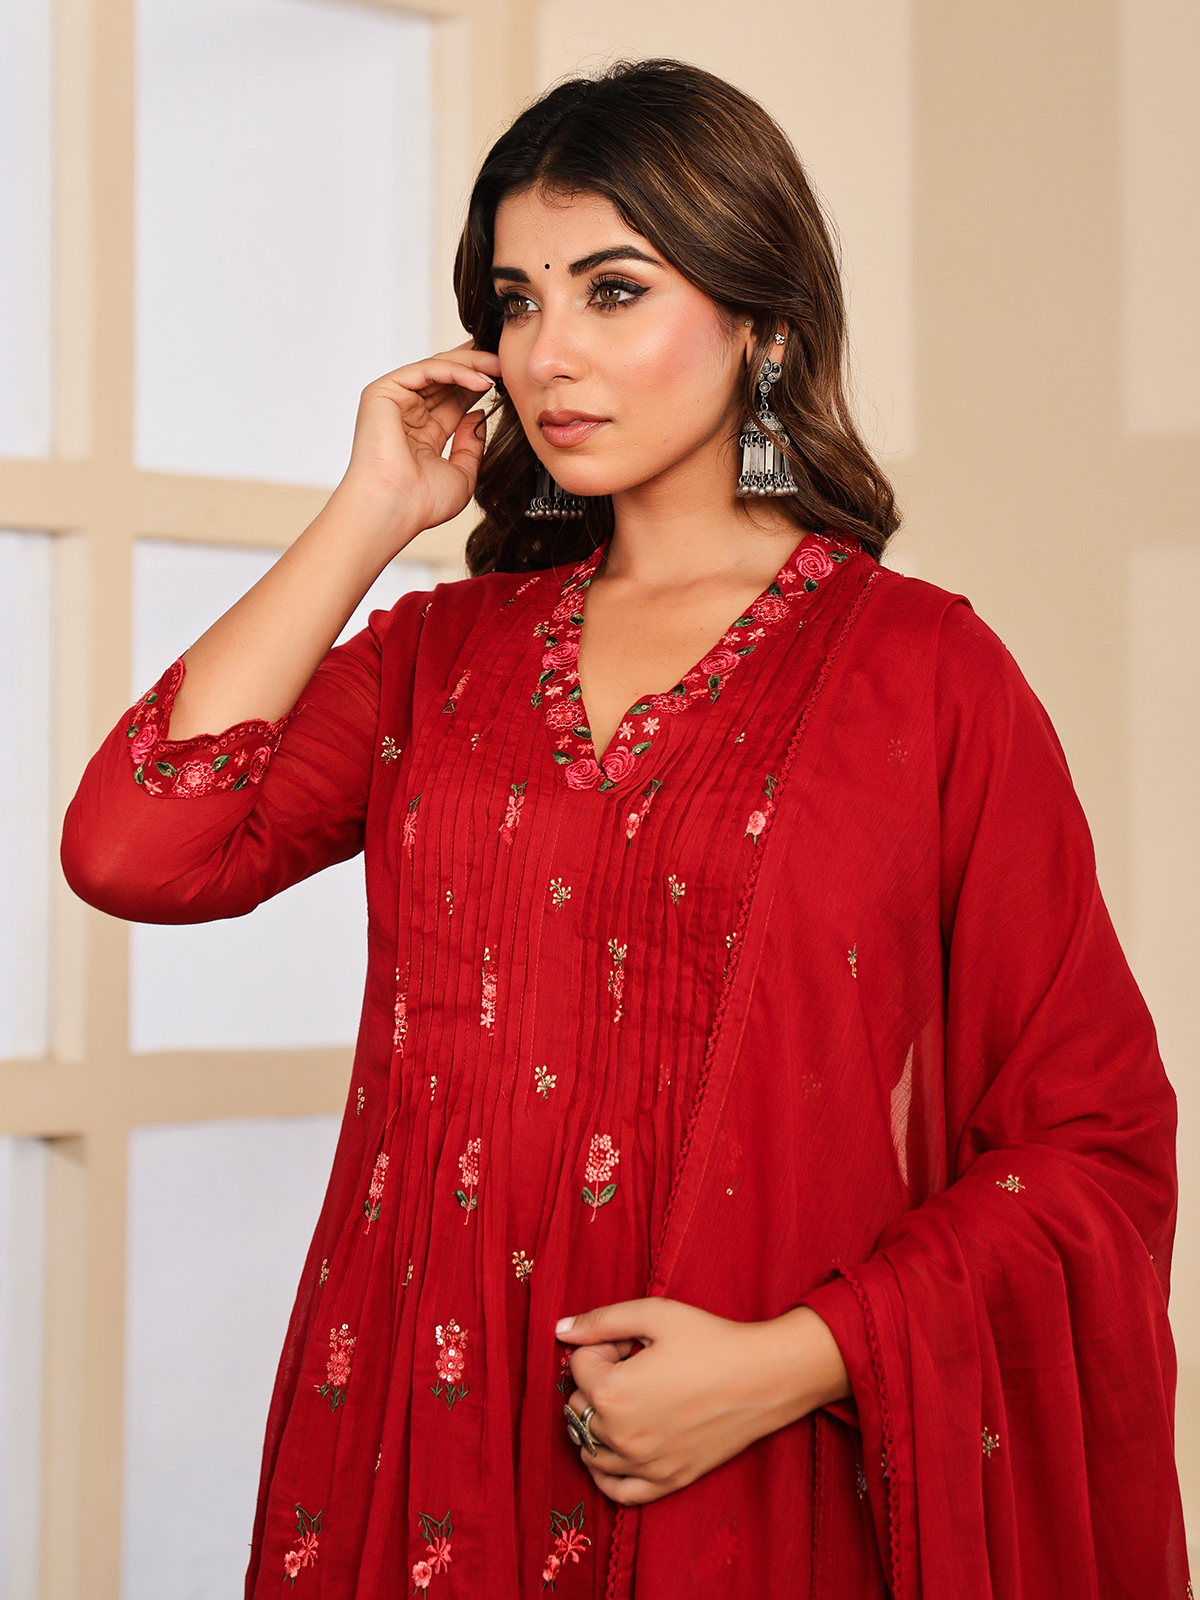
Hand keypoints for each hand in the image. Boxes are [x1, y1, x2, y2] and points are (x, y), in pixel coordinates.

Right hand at [334, 340, 501, 555]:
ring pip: (437, 369)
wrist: (395, 509)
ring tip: (499, 367)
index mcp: (423, 435)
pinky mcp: (383, 392)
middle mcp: (408, 415)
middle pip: (446, 379)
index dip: (480, 387)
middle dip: (477, 367)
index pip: (455, 400)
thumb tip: (478, 415)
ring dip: (471, 365)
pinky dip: (455, 371)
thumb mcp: (463, 474)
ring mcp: (395, 401)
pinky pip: (426, 370)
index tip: (508, 380)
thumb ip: (472, 444)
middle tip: (506, 361)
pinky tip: (481, 381)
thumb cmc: (421, 502)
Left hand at [556, 1298, 849, 1505]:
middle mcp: (621, 1436)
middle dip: (597, 1380)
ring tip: (632, 1396)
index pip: (578, 1365)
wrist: (764, 1377)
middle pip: (578, 1406)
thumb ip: (601, 1321)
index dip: (603, 1344)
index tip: (631, 1341)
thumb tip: (560, 1330)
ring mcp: (644, 1464)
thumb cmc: (711, 1340)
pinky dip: (605, 1473)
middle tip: (635, 1363)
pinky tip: (613, 1450)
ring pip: (589, 1448)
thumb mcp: (654, 1314)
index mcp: (612, 1393)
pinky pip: (617, 1491)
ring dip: (598, 1420)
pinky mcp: (667, 1481)